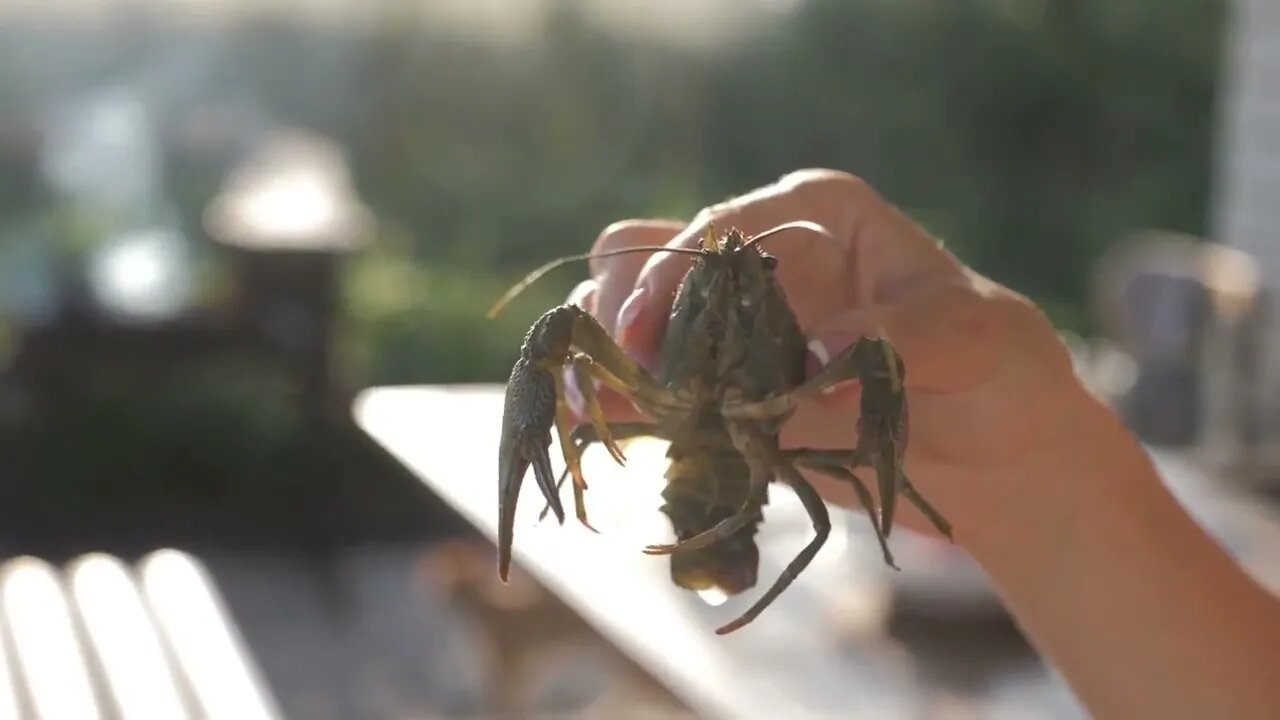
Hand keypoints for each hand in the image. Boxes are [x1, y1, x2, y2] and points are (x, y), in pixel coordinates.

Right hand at [565, 169, 1095, 549]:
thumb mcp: (977, 340)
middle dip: (621, 305)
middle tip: (623, 368)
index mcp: (816, 216)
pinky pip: (650, 388)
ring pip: (630, 317)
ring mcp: (733, 329)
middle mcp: (761, 263)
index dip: (676, 272)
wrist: (996, 456)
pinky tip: (597, 424)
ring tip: (594, 400)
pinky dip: (617, 402)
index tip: (647, 332)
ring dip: (604, 352)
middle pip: (649, 255)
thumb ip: (902, 334)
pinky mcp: (722, 392)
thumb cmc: (999, 372)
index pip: (725, 226)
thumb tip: (814, 351)